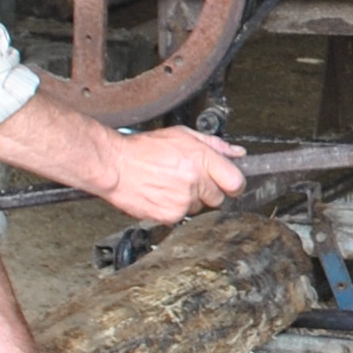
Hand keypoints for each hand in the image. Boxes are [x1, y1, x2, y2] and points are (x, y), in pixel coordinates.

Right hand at [96, 125, 245, 223]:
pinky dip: (174, 209)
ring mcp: (183, 201)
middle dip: (208, 190)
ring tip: (169, 184)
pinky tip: (161, 194)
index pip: (235, 182)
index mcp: (201, 159)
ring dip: (189, 200)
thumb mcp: (182, 135)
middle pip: (218, 198)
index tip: (229, 183)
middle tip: (189, 179)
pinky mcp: (170, 216)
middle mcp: (194, 181)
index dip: (233, 183)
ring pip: (199, 208)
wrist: (115, 165)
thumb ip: (214, 145)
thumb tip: (237, 153)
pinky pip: (182, 217)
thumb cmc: (143, 149)